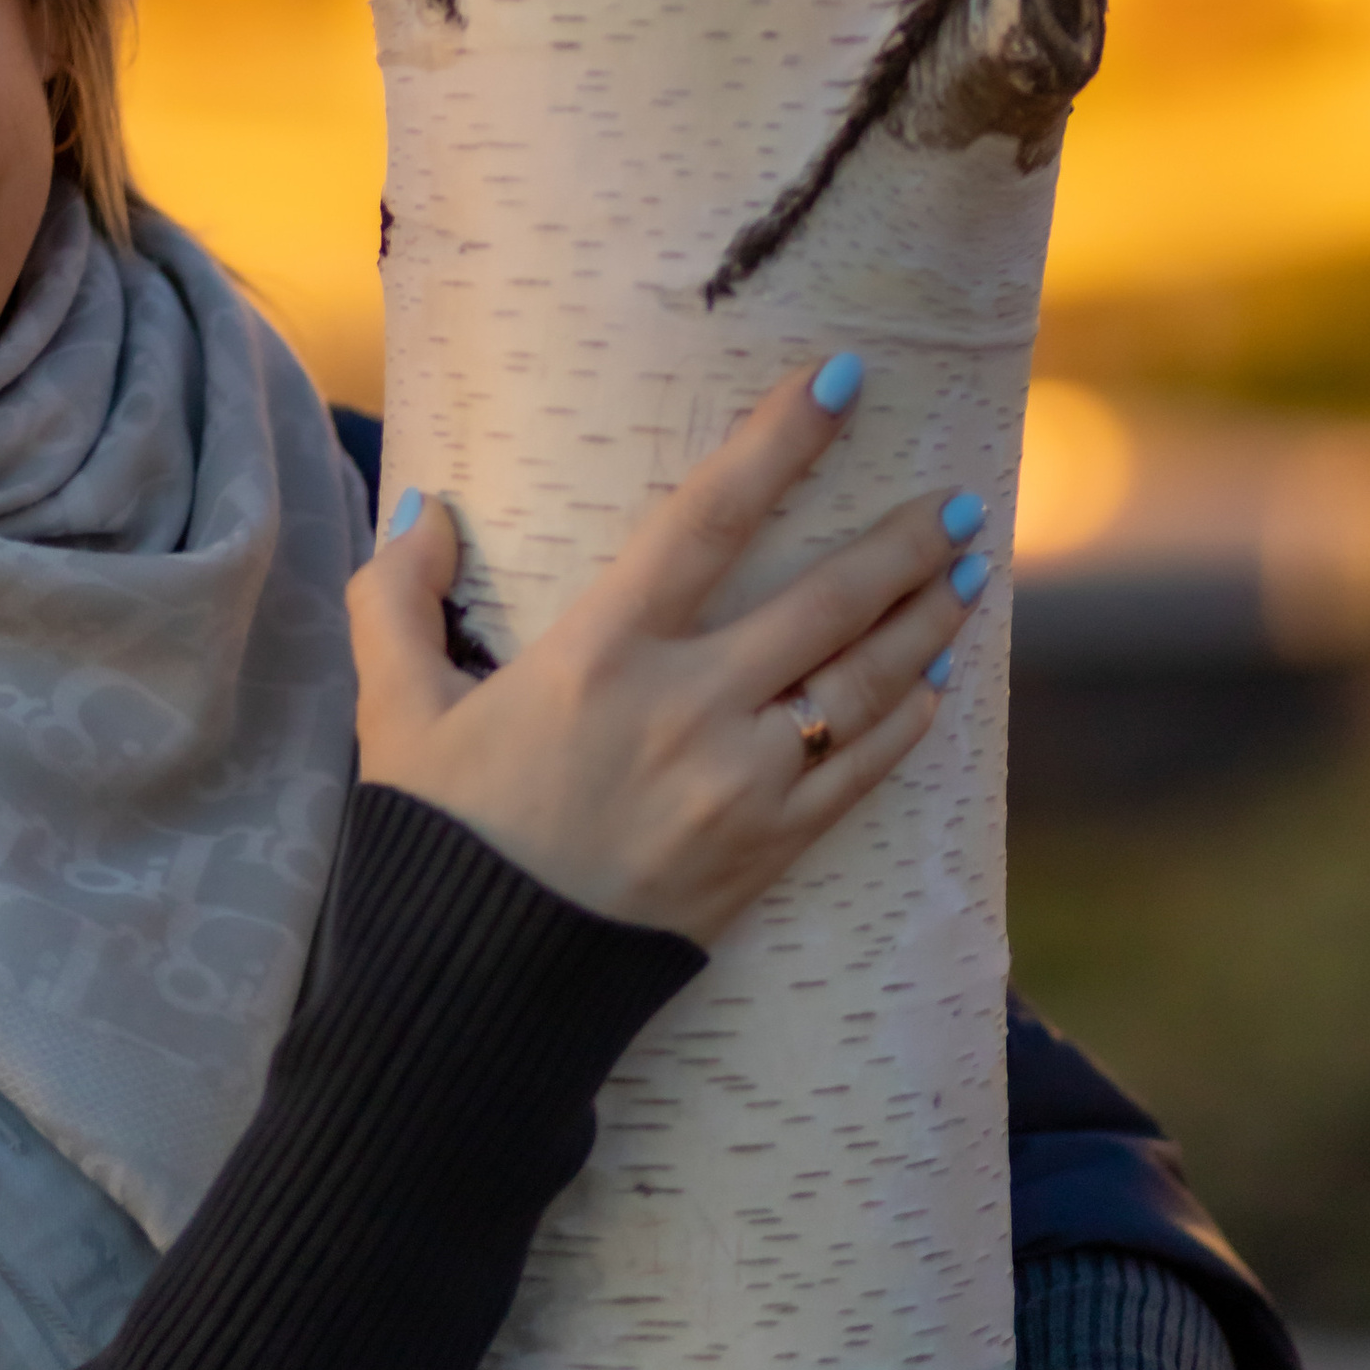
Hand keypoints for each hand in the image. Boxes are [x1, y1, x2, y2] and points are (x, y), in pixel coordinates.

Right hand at [349, 363, 984, 948]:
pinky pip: (859, 771)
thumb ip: (399, 599)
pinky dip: (905, 720)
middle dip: (903, 542)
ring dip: (925, 621)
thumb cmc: (441, 836)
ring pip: (861, 681)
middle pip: (823, 600)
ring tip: (972, 572)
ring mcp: (739, 783)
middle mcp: (685, 708)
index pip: (706, 517)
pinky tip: (936, 686)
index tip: (839, 381)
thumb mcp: (397, 711)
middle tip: (957, 497)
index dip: (778, 442)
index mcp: (599, 653)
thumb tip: (424, 509)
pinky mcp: (766, 851)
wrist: (480, 987)